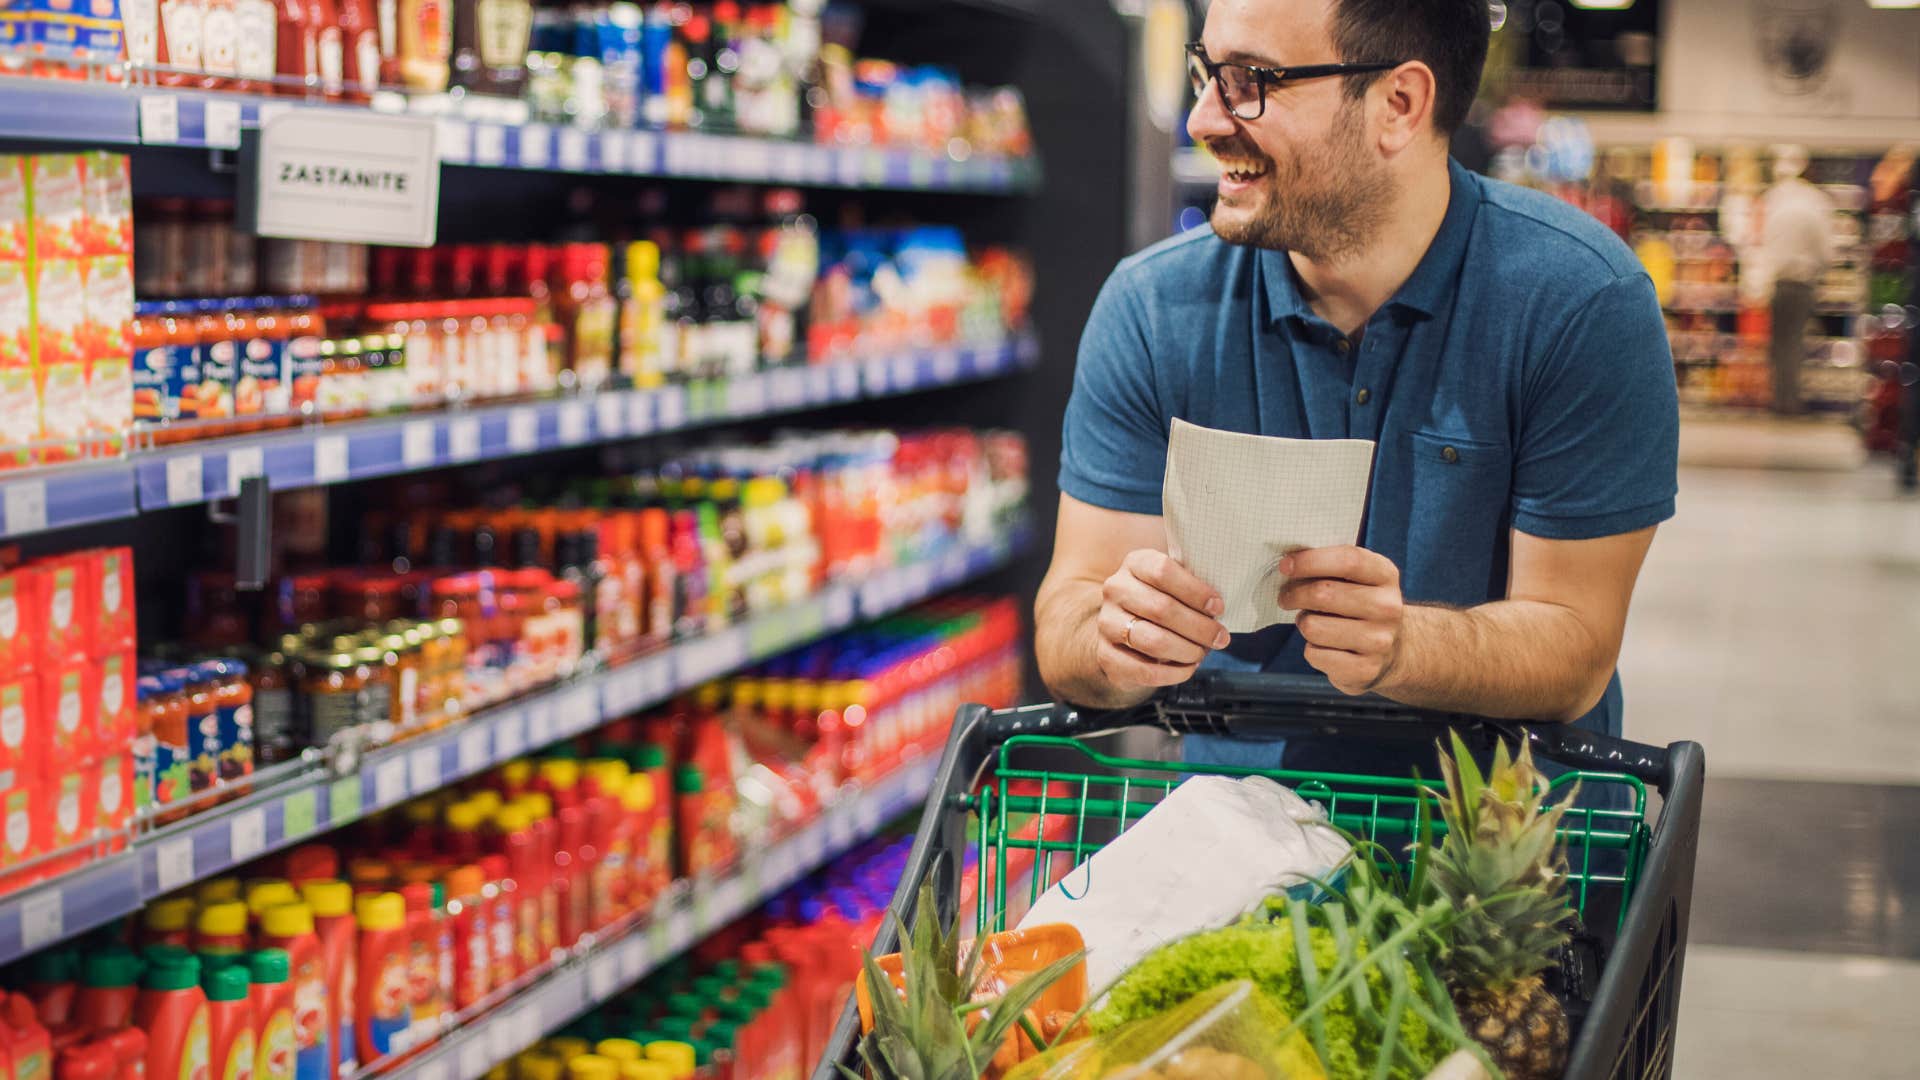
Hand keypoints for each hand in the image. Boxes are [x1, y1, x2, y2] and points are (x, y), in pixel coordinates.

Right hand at [1095, 549, 1231, 691]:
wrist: (1125, 628)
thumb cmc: (1162, 601)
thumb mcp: (1175, 583)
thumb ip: (1193, 586)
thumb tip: (1218, 608)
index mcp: (1135, 563)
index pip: (1162, 571)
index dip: (1195, 591)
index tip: (1218, 607)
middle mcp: (1115, 589)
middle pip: (1161, 609)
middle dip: (1199, 627)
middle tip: (1221, 638)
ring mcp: (1106, 622)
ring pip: (1152, 640)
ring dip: (1187, 650)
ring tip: (1202, 653)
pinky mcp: (1106, 655)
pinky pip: (1143, 670)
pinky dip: (1173, 673)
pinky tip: (1188, 668)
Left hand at [1279, 545, 1406, 695]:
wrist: (1393, 651)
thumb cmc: (1360, 605)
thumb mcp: (1357, 578)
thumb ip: (1329, 566)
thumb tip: (1288, 564)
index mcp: (1385, 575)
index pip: (1348, 560)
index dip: (1310, 561)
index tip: (1285, 565)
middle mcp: (1387, 607)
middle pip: (1323, 594)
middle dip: (1294, 594)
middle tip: (1286, 597)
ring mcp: (1379, 641)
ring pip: (1313, 627)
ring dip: (1303, 623)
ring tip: (1311, 622)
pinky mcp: (1365, 669)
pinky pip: (1315, 654)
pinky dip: (1311, 649)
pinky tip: (1324, 646)